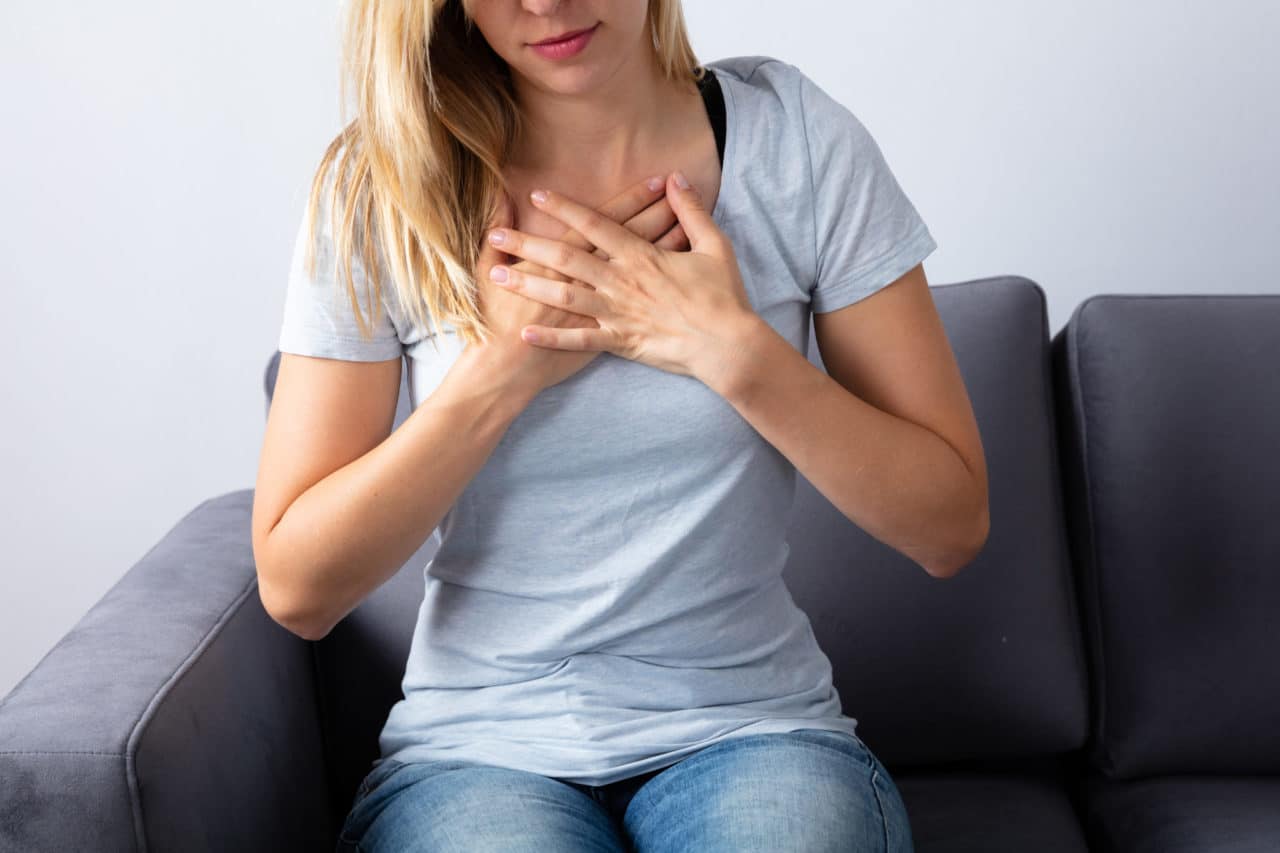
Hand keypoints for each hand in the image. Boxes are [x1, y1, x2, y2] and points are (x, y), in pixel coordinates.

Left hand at [485, 171, 757, 382]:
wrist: (728, 345)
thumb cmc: (723, 296)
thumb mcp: (714, 246)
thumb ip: (691, 212)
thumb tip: (677, 180)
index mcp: (641, 256)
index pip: (595, 225)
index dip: (564, 209)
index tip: (536, 196)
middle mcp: (622, 282)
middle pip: (565, 258)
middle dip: (527, 244)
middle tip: (494, 235)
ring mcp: (618, 313)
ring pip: (564, 296)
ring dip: (528, 285)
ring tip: (497, 276)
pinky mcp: (620, 342)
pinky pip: (580, 339)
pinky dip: (552, 338)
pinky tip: (525, 333)